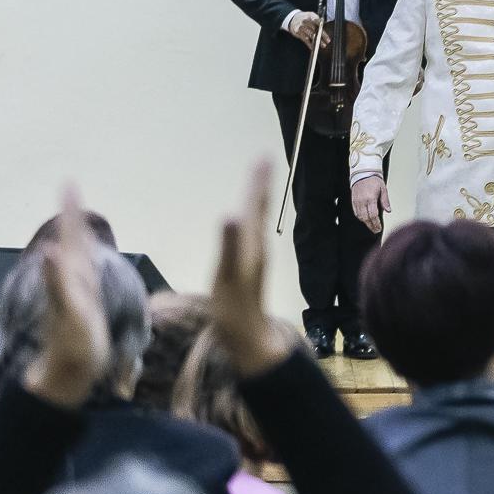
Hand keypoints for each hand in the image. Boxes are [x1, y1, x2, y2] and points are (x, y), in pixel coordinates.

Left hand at [23, 188, 110, 409]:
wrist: (68, 376)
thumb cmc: (71, 349)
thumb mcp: (68, 315)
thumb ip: (58, 283)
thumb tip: (50, 250)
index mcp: (68, 276)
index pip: (70, 236)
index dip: (70, 211)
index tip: (68, 183)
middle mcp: (70, 280)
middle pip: (72, 239)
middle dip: (72, 214)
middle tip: (71, 187)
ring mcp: (75, 292)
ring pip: (76, 253)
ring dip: (77, 231)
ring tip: (76, 212)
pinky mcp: (82, 304)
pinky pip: (83, 271)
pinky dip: (84, 256)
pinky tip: (85, 253)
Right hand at [213, 162, 293, 376]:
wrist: (247, 338)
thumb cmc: (234, 308)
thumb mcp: (229, 276)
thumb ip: (230, 245)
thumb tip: (232, 213)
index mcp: (251, 243)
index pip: (254, 205)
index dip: (257, 181)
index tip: (264, 155)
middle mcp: (255, 245)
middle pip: (257, 207)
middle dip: (259, 183)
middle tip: (264, 158)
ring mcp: (252, 256)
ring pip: (256, 219)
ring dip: (256, 197)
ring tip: (257, 180)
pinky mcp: (247, 265)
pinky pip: (249, 233)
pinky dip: (248, 218)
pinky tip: (245, 219)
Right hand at [288, 12, 327, 50]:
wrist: (293, 18)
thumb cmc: (305, 18)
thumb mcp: (312, 16)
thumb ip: (318, 20)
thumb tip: (325, 25)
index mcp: (310, 16)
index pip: (318, 21)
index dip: (323, 27)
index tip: (327, 31)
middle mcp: (305, 21)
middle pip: (315, 29)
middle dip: (322, 35)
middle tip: (327, 40)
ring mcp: (301, 26)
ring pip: (310, 35)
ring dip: (317, 41)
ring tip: (323, 45)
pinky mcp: (297, 32)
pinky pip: (305, 39)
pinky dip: (310, 44)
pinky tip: (314, 47)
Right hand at [351, 174, 390, 232]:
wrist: (363, 173)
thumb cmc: (373, 180)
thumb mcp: (383, 189)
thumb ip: (385, 201)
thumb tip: (388, 210)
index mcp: (371, 198)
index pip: (373, 215)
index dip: (376, 223)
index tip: (379, 228)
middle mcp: (362, 201)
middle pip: (366, 218)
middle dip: (371, 226)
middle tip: (376, 230)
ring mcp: (357, 201)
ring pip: (360, 216)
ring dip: (366, 223)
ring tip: (371, 227)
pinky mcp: (353, 201)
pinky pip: (356, 212)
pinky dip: (360, 218)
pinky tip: (365, 220)